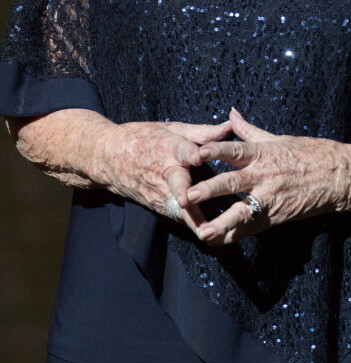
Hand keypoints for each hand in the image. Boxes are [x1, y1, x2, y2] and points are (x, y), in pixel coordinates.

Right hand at [102, 118, 232, 233]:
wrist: (109, 157)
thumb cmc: (144, 138)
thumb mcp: (171, 129)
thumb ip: (202, 132)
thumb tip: (230, 127)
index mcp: (168, 147)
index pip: (181, 151)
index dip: (191, 153)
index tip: (200, 157)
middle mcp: (164, 171)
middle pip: (176, 183)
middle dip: (183, 193)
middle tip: (187, 201)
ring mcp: (159, 191)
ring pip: (176, 207)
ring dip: (190, 218)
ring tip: (207, 232)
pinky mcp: (157, 205)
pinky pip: (175, 215)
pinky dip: (189, 224)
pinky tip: (206, 235)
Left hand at [185, 108, 350, 244]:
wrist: (339, 176)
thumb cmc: (309, 152)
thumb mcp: (278, 138)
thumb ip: (249, 131)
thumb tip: (230, 113)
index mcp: (264, 154)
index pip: (236, 150)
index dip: (217, 150)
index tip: (198, 151)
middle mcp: (265, 177)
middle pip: (232, 184)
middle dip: (209, 191)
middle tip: (188, 196)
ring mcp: (271, 199)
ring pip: (242, 213)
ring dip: (221, 223)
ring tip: (202, 231)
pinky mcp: (277, 217)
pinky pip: (253, 228)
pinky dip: (235, 235)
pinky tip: (218, 242)